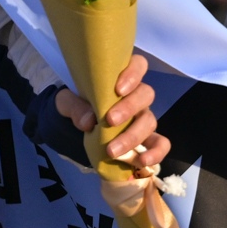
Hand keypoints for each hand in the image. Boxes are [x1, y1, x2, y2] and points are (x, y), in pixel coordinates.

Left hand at [55, 52, 170, 172]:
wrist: (73, 128)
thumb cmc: (75, 105)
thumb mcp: (66, 102)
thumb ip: (74, 106)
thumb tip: (89, 121)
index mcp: (120, 80)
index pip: (138, 65)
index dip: (133, 74)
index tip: (118, 89)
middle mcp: (136, 97)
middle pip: (145, 95)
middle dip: (129, 108)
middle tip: (110, 120)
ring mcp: (142, 118)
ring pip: (150, 121)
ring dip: (133, 136)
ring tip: (112, 151)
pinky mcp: (146, 140)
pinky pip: (160, 144)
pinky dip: (156, 153)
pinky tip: (142, 162)